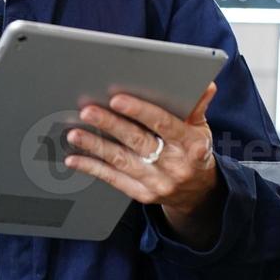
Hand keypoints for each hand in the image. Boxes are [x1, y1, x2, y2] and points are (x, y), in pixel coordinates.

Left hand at [64, 82, 221, 221]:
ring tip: (75, 133)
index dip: (140, 111)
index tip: (117, 99)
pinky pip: (113, 179)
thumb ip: (197, 106)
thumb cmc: (194, 151)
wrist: (197, 191)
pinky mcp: (142, 194)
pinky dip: (92, 168)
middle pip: (138, 141)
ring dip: (95, 146)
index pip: (164, 124)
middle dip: (110, 124)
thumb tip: (205, 85)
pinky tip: (74, 159)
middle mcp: (174, 165)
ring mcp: (157, 182)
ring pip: (121, 161)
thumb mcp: (201, 129)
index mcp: (191, 144)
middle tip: (88, 111)